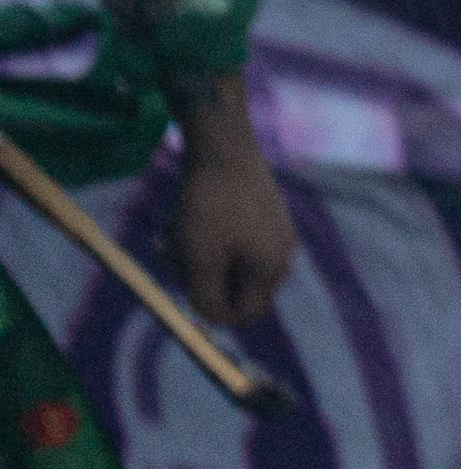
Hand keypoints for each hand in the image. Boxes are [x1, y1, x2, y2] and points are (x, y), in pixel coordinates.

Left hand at [167, 83, 292, 326]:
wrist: (224, 147)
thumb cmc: (209, 207)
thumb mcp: (199, 259)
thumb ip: (207, 298)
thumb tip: (214, 321)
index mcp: (270, 270)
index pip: (245, 315)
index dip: (211, 313)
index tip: (181, 293)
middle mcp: (281, 254)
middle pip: (237, 288)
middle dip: (201, 279)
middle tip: (171, 257)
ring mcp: (276, 232)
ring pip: (231, 262)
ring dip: (199, 256)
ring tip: (173, 233)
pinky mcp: (266, 213)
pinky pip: (236, 240)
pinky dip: (210, 237)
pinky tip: (188, 218)